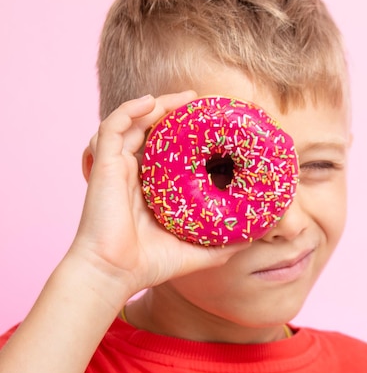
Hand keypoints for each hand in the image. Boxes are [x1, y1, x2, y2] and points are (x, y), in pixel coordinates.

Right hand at [69, 92, 244, 296]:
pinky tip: (150, 103)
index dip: (186, 135)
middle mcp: (135, 173)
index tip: (211, 125)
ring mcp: (118, 167)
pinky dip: (130, 111)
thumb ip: (224, 243)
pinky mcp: (105, 164)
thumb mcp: (198, 251)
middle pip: (152, 131)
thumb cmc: (151, 264)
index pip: (168, 151)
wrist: (115, 274)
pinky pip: (113, 127)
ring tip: (184, 99)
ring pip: (134, 122)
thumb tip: (255, 236)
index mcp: (152, 188)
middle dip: (174, 112)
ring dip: (157, 105)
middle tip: (200, 103)